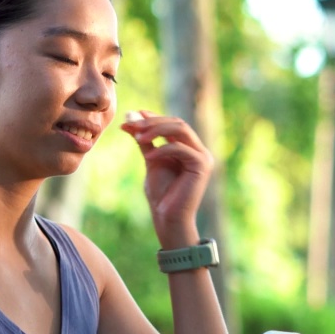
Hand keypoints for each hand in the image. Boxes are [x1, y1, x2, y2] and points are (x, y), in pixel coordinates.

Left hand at [120, 111, 213, 247]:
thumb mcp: (151, 161)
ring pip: (181, 129)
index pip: (173, 124)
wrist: (168, 218)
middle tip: (132, 124)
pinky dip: (162, 149)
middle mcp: (199, 150)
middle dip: (153, 121)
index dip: (154, 117)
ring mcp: (203, 157)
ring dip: (157, 129)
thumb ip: (145, 141)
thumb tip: (131, 119)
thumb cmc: (161, 194)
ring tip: (138, 137)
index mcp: (189, 148)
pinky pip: (181, 148)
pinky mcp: (202, 166)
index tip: (134, 115)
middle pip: (177, 123)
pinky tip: (148, 157)